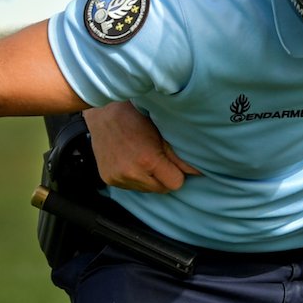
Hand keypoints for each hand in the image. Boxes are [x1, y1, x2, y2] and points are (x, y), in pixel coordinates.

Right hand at [85, 103, 200, 192]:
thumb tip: (199, 172)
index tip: (172, 161)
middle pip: (161, 189)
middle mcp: (130, 172)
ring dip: (149, 178)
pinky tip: (131, 161)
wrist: (102, 113)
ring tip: (142, 157)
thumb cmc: (135, 116)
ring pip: (147, 190)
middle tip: (157, 157)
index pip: (175, 184)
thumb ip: (179, 155)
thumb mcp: (162, 132)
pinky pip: (131, 187)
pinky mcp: (108, 179)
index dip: (177, 173)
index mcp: (147, 160)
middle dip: (163, 177)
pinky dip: (135, 177)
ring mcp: (117, 178)